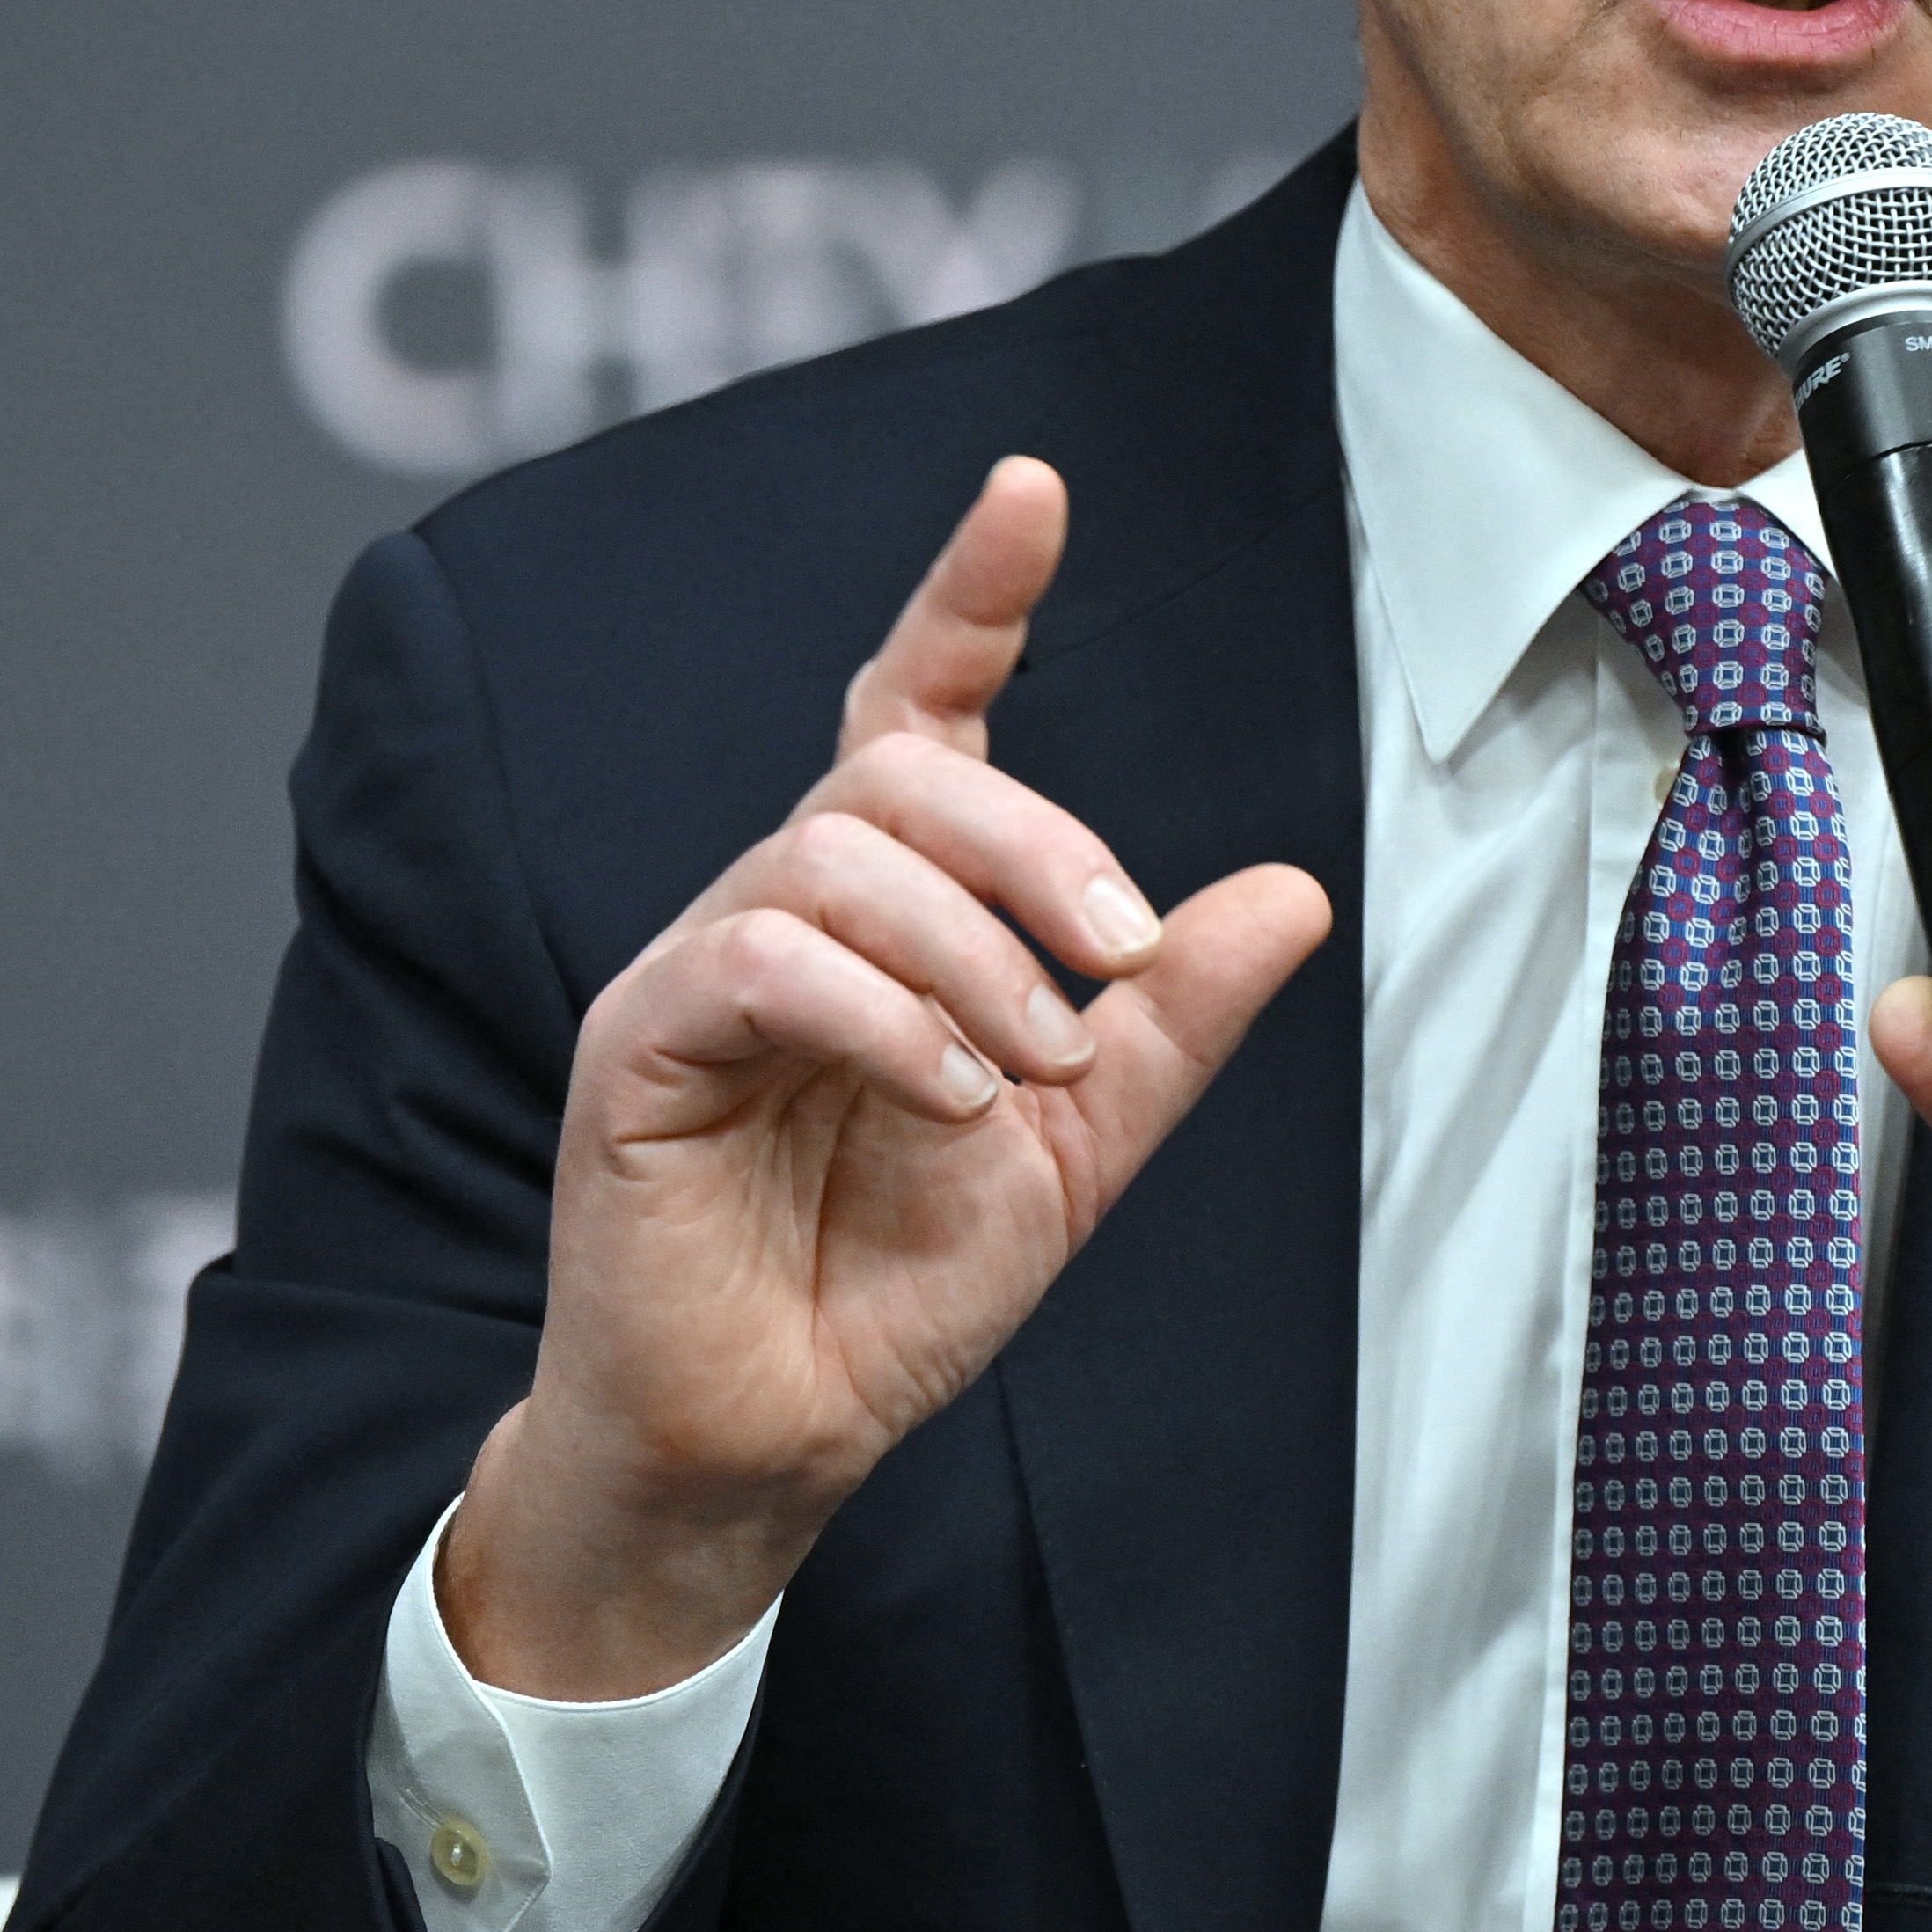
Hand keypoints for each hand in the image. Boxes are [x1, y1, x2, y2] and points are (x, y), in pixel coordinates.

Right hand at [442, 457, 1332, 1698]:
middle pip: (900, 781)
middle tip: (1119, 955)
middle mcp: (785, 912)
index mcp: (889, 915)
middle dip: (1033, 842)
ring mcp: (698, 970)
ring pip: (831, 857)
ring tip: (1033, 1069)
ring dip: (969, 951)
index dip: (968, 598)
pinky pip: (755, 958)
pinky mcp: (636, 1046)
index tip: (1030, 494)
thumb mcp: (1082, 1147)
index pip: (915, 712)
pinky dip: (877, 1012)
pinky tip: (949, 1093)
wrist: (777, 1437)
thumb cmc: (895, 1284)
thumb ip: (1173, 1020)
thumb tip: (1296, 891)